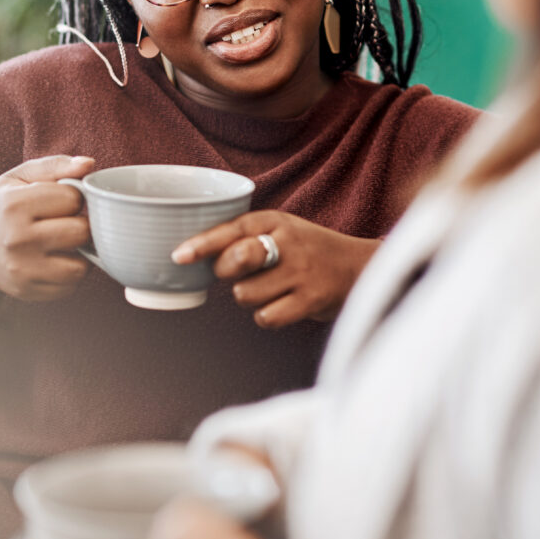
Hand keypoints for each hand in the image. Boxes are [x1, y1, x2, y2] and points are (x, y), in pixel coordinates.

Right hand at [0, 155, 95, 301]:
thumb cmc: (3, 205)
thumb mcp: (21, 177)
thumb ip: (56, 165)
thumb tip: (89, 164)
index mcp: (14, 205)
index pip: (73, 199)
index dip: (72, 198)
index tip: (58, 202)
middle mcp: (16, 239)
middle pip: (81, 232)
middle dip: (80, 225)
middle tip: (65, 223)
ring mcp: (21, 269)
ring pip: (81, 266)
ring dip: (80, 254)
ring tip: (65, 244)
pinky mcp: (27, 291)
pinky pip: (70, 287)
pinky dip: (69, 275)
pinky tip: (55, 261)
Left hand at [171, 211, 379, 327]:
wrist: (360, 268)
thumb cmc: (309, 250)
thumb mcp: (281, 230)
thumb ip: (246, 238)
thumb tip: (198, 258)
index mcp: (276, 221)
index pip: (232, 229)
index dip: (202, 243)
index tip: (178, 256)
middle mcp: (288, 243)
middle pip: (238, 259)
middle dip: (225, 271)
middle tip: (236, 273)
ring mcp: (301, 272)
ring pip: (246, 294)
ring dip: (248, 297)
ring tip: (267, 289)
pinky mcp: (310, 300)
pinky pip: (266, 317)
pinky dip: (265, 316)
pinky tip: (279, 305)